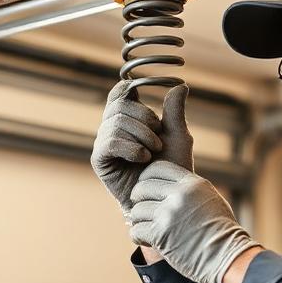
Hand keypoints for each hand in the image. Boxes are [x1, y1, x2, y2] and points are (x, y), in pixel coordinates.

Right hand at [91, 81, 193, 215]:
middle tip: (159, 138)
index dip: (129, 89)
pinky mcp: (99, 160)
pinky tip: (143, 158)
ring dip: (142, 136)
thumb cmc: (171, 168)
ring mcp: (104, 143)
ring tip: (154, 151)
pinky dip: (131, 148)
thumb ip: (175, 111)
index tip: (144, 96)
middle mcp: (113, 127)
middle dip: (145, 118)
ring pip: (117, 123)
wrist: (164, 197)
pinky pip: (110, 142)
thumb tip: (182, 85)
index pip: (120, 92)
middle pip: (120, 105)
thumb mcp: (178, 136)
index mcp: (129, 118)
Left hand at [129, 161, 259, 282]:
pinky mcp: (161, 235)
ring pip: (137, 210)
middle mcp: (179, 195)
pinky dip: (138, 237)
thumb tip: (172, 184)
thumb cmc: (222, 232)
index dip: (147, 178)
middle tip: (143, 211)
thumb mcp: (210, 199)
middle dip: (139, 199)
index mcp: (192, 184)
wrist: (227, 257)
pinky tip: (147, 240)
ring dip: (139, 220)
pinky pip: (136, 230)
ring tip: (147, 228)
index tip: (147, 190)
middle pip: (143, 187)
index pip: (157, 168)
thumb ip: (190, 189)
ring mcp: (169, 214)